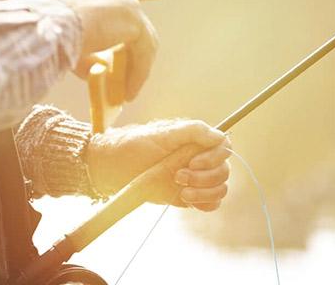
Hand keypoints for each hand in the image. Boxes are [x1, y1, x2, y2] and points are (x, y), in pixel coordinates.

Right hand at [56, 0, 166, 98]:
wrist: (51, 26)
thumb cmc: (54, 33)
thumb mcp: (75, 42)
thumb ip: (91, 53)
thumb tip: (100, 70)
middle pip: (140, 26)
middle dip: (143, 52)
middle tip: (137, 77)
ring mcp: (129, 7)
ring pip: (143, 44)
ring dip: (137, 70)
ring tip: (127, 93)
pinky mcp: (135, 23)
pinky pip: (142, 54)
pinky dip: (137, 75)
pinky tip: (129, 93)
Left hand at [84, 119, 229, 210]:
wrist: (110, 169)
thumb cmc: (133, 146)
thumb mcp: (161, 134)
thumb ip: (191, 132)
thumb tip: (220, 136)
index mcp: (194, 140)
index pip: (223, 146)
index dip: (215, 157)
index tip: (192, 162)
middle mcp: (199, 158)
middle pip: (224, 170)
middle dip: (205, 177)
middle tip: (178, 176)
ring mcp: (195, 178)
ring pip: (219, 188)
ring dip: (205, 192)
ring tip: (180, 190)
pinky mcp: (188, 195)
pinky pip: (210, 203)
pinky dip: (205, 203)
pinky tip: (186, 198)